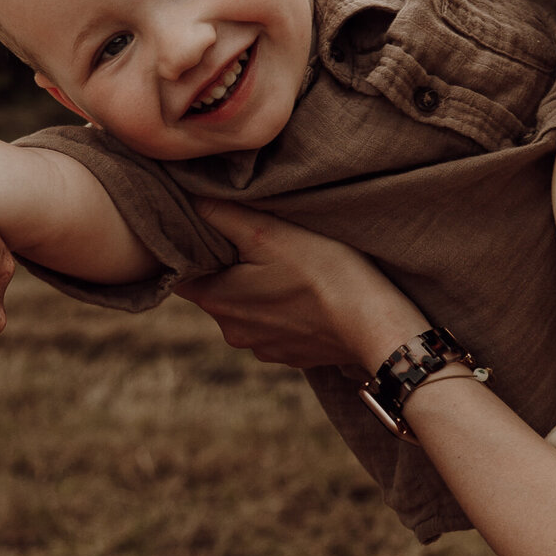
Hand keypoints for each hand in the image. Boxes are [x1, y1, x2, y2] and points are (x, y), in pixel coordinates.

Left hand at [174, 201, 424, 370]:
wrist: (374, 325)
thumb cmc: (323, 272)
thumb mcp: (268, 230)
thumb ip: (222, 213)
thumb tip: (189, 199)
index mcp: (217, 299)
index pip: (181, 271)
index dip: (190, 247)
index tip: (208, 229)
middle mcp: (231, 331)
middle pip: (216, 289)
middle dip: (229, 267)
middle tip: (256, 240)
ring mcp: (263, 348)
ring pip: (247, 309)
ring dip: (259, 290)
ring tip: (287, 267)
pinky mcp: (292, 356)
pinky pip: (277, 326)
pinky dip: (285, 310)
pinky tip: (307, 292)